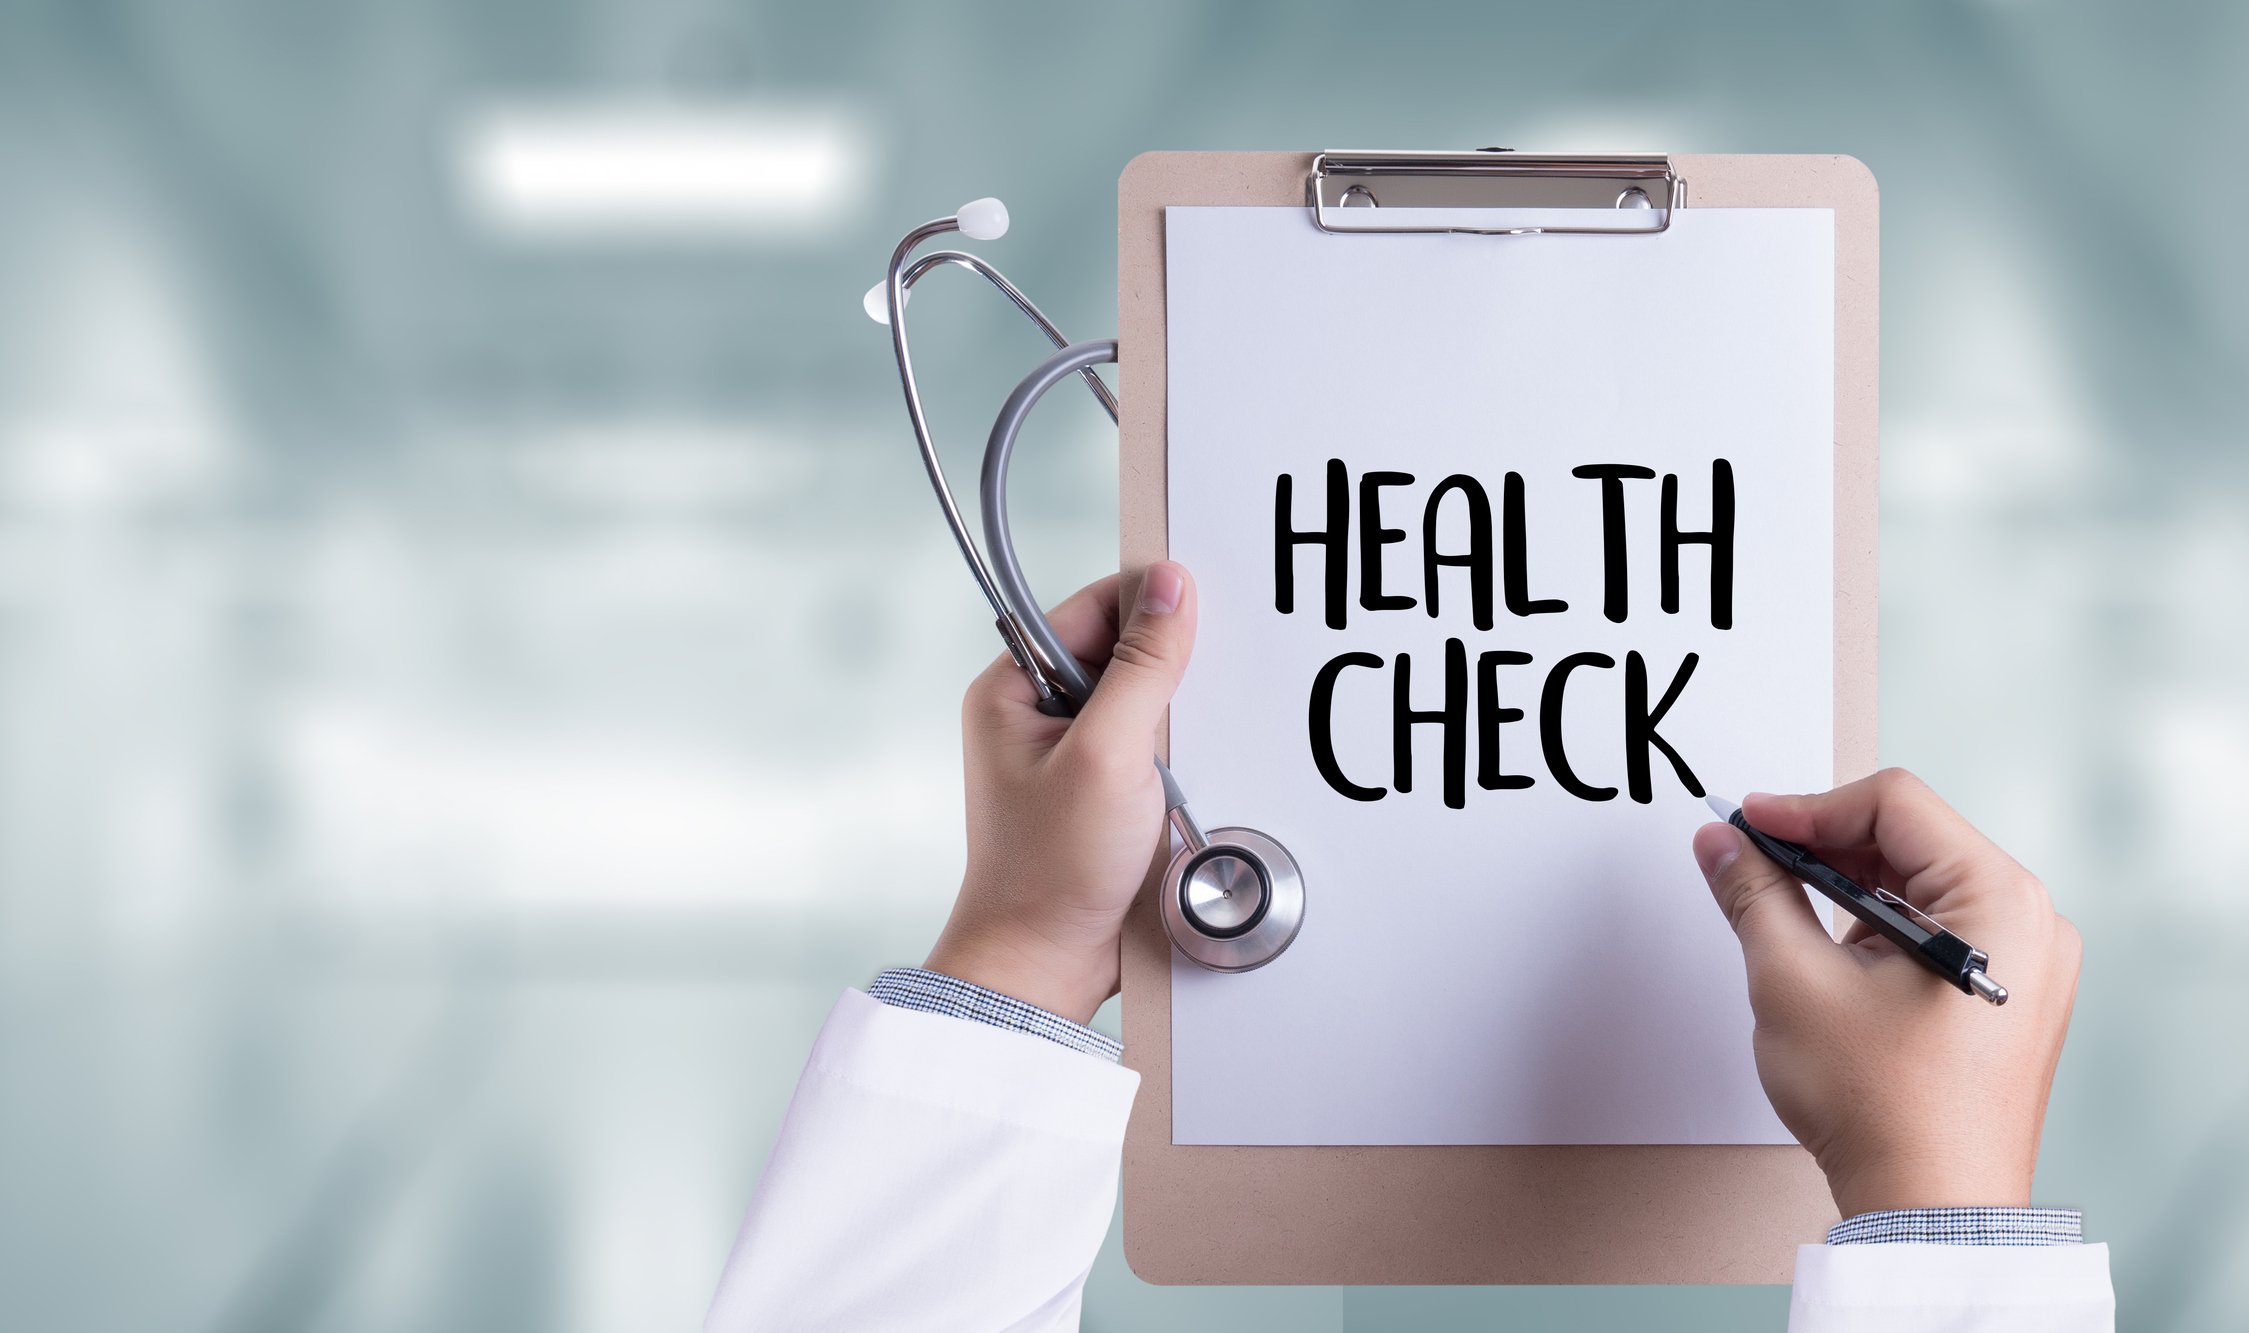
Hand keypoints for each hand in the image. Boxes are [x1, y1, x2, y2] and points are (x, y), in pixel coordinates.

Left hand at [924, 562, 1196, 1024]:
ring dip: (1176, 723)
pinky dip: (1178, 760)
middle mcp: (1037, 715)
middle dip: (1167, 673)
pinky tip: (1184, 785)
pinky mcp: (1103, 793)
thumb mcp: (1107, 753)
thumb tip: (1171, 585)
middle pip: (1122, 652)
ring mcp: (1072, 755)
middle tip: (1185, 707)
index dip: (1146, 604)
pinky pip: (1153, 749)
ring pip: (1144, 702)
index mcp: (1013, 689)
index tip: (1200, 607)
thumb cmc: (1053, 869)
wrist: (1047, 966)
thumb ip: (1142, 666)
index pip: (1091, 609)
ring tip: (1176, 761)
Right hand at [1693, 768, 2081, 1218]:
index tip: (1747, 824)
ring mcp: (2027, 962)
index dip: (1807, 806)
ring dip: (1848, 886)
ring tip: (1787, 914)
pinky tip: (1832, 954)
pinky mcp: (2008, 994)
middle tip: (1754, 861)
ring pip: (1922, 882)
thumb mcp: (1793, 982)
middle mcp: (2031, 922)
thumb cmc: (1886, 1111)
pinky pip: (1938, 925)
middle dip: (1825, 845)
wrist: (1929, 1208)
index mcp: (1999, 902)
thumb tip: (1722, 844)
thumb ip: (1753, 894)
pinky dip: (1877, 925)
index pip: (1894, 804)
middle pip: (1911, 838)